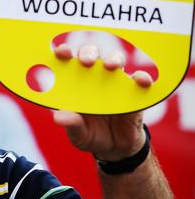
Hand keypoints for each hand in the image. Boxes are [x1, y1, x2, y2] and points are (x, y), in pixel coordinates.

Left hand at [52, 43, 149, 160]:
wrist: (116, 147)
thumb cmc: (91, 133)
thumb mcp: (79, 133)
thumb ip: (71, 124)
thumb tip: (59, 118)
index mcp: (73, 81)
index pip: (66, 60)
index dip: (63, 52)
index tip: (62, 52)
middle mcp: (93, 75)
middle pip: (90, 54)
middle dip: (88, 53)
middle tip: (87, 61)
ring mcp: (114, 81)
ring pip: (115, 60)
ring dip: (113, 59)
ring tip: (111, 66)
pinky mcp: (134, 91)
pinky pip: (140, 79)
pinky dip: (142, 77)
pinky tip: (142, 81)